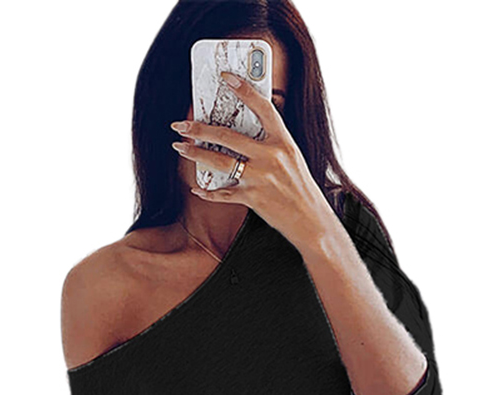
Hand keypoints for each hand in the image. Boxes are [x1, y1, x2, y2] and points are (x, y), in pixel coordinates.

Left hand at [169, 70, 334, 249]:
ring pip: (219, 161)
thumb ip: (271, 144)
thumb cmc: (300, 188)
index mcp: (283, 142)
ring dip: (195, 154)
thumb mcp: (292, 158)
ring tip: (180, 148)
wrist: (310, 220)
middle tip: (181, 125)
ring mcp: (260, 177)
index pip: (262, 107)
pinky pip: (223, 193)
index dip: (244, 89)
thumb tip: (245, 132)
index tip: (225, 77)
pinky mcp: (253, 198)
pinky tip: (197, 188)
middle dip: (199, 129)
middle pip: (227, 136)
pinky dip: (208, 192)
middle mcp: (271, 156)